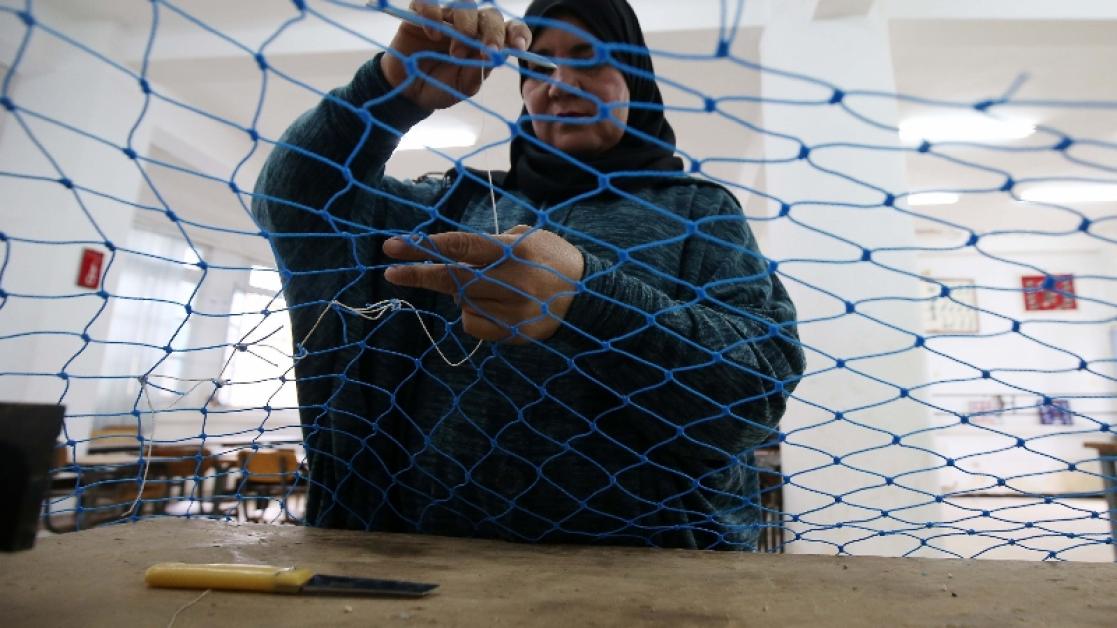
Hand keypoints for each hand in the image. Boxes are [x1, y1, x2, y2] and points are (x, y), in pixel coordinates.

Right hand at [380, 0, 531, 110]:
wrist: (408, 91)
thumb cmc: (440, 87)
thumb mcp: (463, 87)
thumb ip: (477, 72)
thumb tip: (490, 57)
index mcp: (487, 43)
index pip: (510, 29)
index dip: (518, 33)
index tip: (519, 46)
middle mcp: (471, 27)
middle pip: (490, 15)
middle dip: (493, 31)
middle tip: (488, 50)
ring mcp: (447, 18)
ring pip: (465, 5)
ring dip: (466, 24)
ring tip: (456, 52)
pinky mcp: (422, 14)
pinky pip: (429, 3)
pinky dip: (433, 14)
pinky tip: (432, 34)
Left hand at [382, 225, 584, 343]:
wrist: (588, 295)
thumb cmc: (550, 259)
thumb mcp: (526, 238)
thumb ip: (488, 245)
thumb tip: (447, 254)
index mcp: (513, 250)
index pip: (459, 246)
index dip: (424, 246)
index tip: (393, 246)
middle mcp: (513, 280)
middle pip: (452, 278)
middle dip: (419, 274)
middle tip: (391, 272)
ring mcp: (514, 310)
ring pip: (461, 302)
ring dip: (462, 294)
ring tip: (491, 287)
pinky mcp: (514, 332)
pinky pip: (472, 324)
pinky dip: (473, 314)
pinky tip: (496, 306)